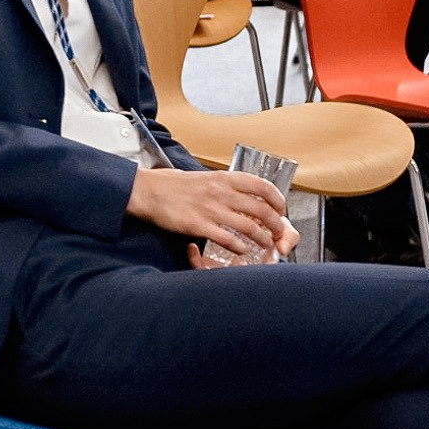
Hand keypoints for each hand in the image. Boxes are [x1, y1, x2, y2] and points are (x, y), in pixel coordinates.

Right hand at [127, 168, 295, 266]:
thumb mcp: (203, 177)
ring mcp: (211, 210)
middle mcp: (221, 192)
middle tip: (278, 233)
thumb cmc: (172, 185)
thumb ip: (224, 186)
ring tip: (265, 245)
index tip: (281, 209)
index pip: (262, 186)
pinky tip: (242, 250)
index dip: (278, 200)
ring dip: (262, 239)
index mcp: (223, 178)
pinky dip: (240, 247)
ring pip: (249, 227)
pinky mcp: (199, 226)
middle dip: (276, 225)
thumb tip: (242, 195)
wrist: (148, 191)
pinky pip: (228, 240)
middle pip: (262, 210)